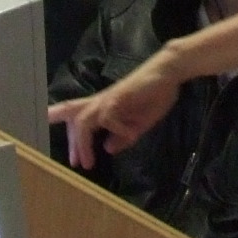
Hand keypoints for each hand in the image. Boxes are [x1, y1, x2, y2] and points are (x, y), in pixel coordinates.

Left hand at [51, 48, 187, 170]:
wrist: (167, 73)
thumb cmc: (154, 95)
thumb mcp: (138, 124)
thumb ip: (123, 137)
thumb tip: (107, 148)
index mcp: (104, 107)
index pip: (80, 121)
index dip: (75, 143)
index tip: (77, 163)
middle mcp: (101, 102)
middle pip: (73, 115)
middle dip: (70, 140)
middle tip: (73, 164)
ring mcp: (108, 99)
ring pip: (84, 120)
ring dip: (82, 142)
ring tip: (89, 163)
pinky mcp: (118, 96)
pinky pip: (108, 117)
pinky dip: (117, 129)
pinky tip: (132, 135)